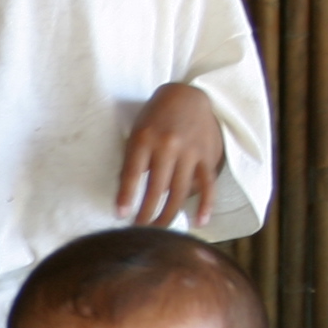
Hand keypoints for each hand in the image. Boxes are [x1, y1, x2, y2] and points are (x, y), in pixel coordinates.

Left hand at [118, 84, 227, 228]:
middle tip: (139, 233)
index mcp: (145, 138)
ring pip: (179, 191)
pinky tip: (198, 222)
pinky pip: (208, 184)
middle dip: (146, 213)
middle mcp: (168, 145)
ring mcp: (190, 151)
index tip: (120, 215)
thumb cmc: (155, 118)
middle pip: (156, 188)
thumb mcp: (137, 131)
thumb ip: (134, 160)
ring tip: (158, 232)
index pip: (133, 173)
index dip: (126, 196)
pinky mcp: (207, 156)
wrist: (188, 95)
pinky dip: (205, 205)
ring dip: (169, 214)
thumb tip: (127, 195)